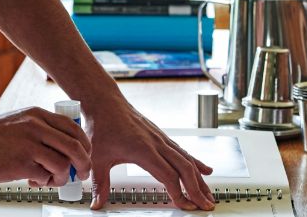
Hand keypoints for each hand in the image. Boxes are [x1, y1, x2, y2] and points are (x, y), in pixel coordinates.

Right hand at [0, 107, 91, 186]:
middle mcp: (36, 127)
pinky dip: (44, 182)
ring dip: (62, 177)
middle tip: (82, 174)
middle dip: (84, 164)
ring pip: (64, 164)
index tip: (85, 156)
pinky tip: (33, 180)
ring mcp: (29, 145)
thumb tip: (65, 148)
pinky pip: (45, 176)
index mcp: (37, 115)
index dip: (85, 145)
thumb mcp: (19, 121)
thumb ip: (41, 130)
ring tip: (49, 179)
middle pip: (75, 146)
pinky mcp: (21, 164)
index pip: (74, 128)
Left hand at [85, 102, 214, 210]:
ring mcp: (162, 139)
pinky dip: (196, 163)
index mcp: (144, 150)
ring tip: (209, 193)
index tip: (186, 206)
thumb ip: (100, 183)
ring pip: (187, 160)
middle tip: (206, 205)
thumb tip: (98, 203)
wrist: (105, 102)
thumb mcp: (97, 157)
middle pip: (185, 169)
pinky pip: (184, 152)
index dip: (179, 193)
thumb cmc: (102, 125)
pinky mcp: (162, 136)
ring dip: (200, 178)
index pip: (169, 176)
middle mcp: (157, 144)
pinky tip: (206, 170)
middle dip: (198, 189)